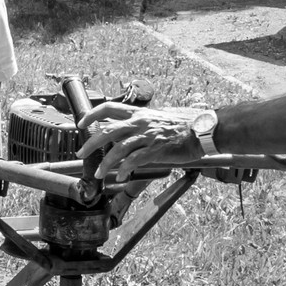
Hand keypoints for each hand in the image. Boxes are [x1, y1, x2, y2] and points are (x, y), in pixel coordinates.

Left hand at [78, 102, 204, 180]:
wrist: (204, 129)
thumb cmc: (183, 125)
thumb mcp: (157, 119)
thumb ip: (140, 125)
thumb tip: (125, 135)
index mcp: (140, 113)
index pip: (109, 108)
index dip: (92, 114)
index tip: (81, 123)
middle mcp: (141, 122)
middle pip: (108, 130)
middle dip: (91, 143)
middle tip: (81, 153)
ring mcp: (148, 135)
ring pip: (119, 148)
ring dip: (106, 162)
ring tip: (100, 173)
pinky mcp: (157, 149)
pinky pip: (136, 160)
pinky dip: (125, 169)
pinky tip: (121, 177)